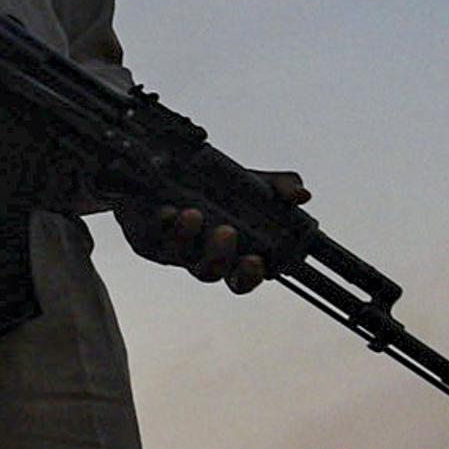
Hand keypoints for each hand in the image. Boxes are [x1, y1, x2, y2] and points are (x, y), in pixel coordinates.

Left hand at [119, 171, 307, 291]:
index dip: (249, 276)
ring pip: (179, 254)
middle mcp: (200, 254)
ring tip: (193, 213)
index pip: (241, 278)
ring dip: (187, 235)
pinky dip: (161, 223)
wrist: (165, 170)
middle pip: (210, 272)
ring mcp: (172, 248)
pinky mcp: (146, 237)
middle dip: (219, 256)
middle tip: (227, 231)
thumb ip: (278, 188)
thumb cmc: (214, 186)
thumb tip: (302, 195)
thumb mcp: (250, 183)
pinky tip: (167, 209)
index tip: (256, 260)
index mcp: (230, 251)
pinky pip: (152, 237)